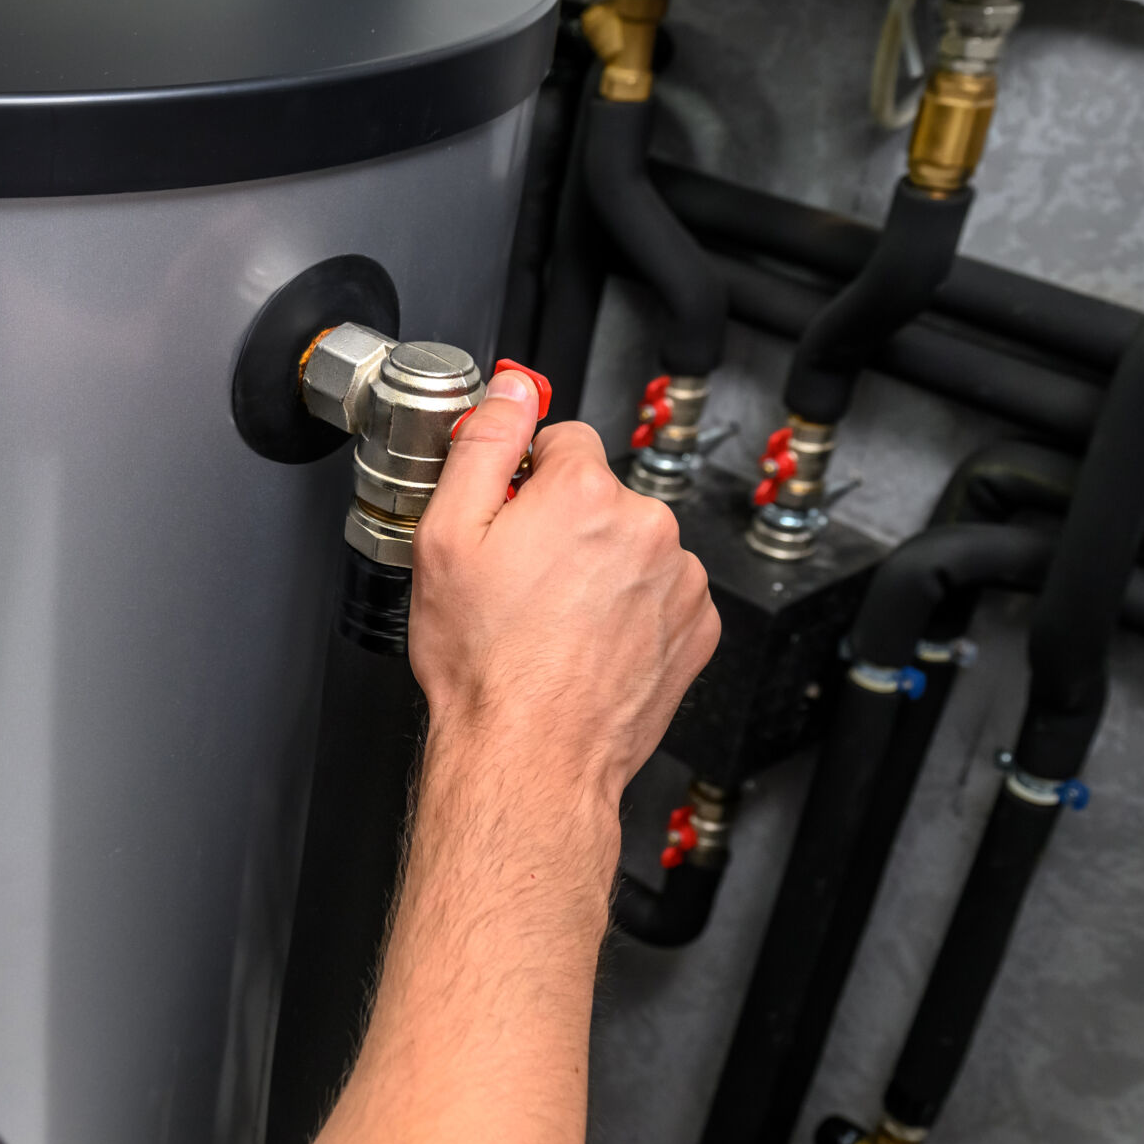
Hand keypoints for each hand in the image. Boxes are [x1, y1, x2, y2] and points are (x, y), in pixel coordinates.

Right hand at [407, 367, 717, 811]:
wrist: (532, 753)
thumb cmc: (486, 661)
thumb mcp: (446, 537)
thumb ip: (482, 445)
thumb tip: (510, 390)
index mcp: (585, 492)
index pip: (561, 440)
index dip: (524, 478)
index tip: (507, 519)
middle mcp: (647, 527)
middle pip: (599, 496)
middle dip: (562, 526)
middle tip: (518, 582)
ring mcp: (680, 580)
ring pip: (631, 547)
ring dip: (599, 570)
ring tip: (551, 622)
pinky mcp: (696, 628)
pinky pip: (660, 595)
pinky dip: (629, 612)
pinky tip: (586, 644)